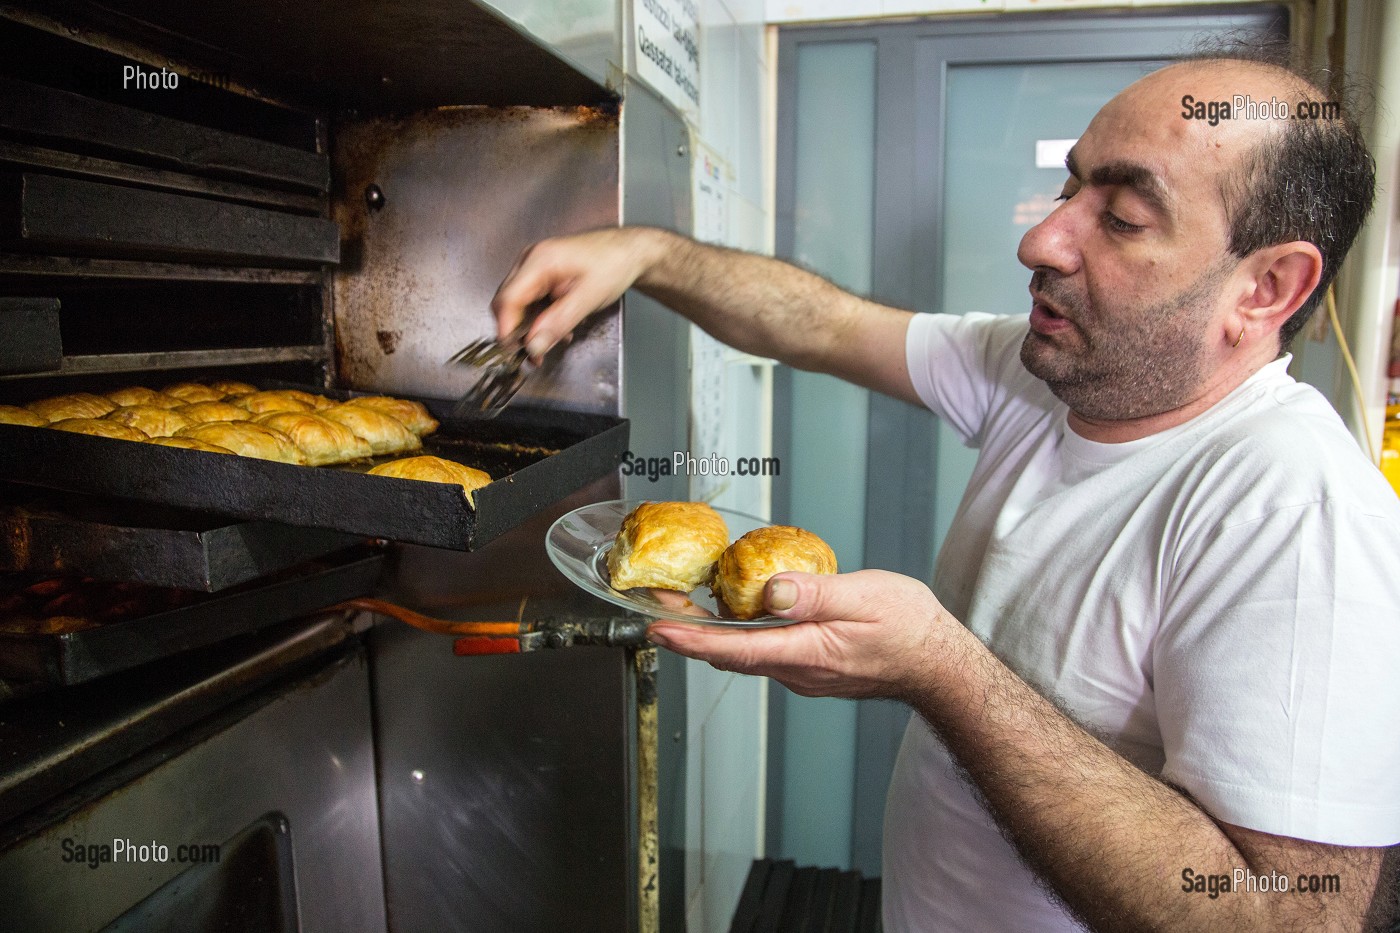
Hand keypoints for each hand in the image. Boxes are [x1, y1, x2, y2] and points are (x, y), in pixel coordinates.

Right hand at [491, 227, 667, 360]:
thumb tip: (533, 346)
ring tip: (555, 340)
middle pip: (507, 303)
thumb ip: (558, 323)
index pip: (507, 299)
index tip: (516, 352)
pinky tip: (557, 326)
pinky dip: (539, 318)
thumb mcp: (587, 299)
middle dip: (518, 331)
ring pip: (517, 305)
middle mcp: (530, 260)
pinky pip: (529, 301)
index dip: (507, 329)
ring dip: (531, 327)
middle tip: (535, 355)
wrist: (629, 252)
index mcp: (539, 260)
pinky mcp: (540, 275)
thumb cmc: (613, 265)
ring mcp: (533, 266)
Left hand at [646, 569, 951, 700]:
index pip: (734, 650)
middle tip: (656, 609)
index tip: (657, 628)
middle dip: (689, 633)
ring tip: (682, 607)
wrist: (938, 666)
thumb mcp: (863, 597)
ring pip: (746, 653)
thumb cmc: (909, 630)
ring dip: (711, 633)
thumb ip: (813, 594)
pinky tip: (735, 613)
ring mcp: (804, 673)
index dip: (691, 639)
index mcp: (806, 653)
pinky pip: (765, 651)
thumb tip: (770, 590)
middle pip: (729, 653)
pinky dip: (740, 634)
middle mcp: (798, 670)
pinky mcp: (811, 667)